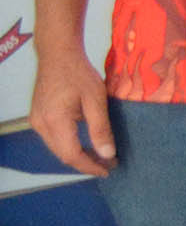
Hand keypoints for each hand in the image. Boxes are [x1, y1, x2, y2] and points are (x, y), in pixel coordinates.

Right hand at [30, 42, 113, 178]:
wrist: (58, 54)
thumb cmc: (79, 73)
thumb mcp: (96, 100)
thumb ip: (100, 128)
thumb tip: (107, 154)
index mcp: (54, 121)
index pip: (71, 155)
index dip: (90, 166)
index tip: (108, 170)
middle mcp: (40, 124)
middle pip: (62, 155)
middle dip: (86, 163)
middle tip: (109, 165)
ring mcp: (36, 121)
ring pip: (57, 148)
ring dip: (78, 155)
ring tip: (101, 157)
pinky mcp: (38, 117)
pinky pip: (53, 139)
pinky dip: (70, 145)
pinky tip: (86, 144)